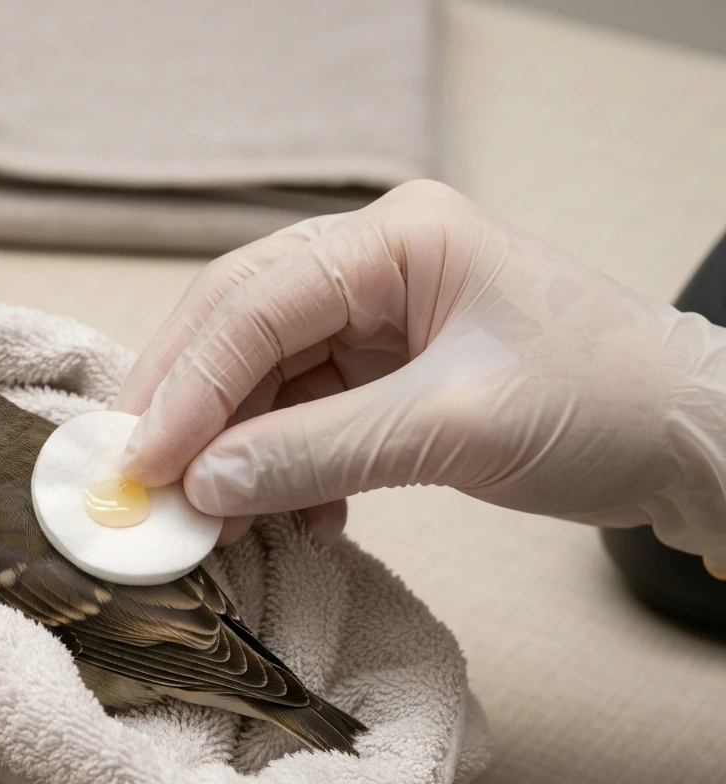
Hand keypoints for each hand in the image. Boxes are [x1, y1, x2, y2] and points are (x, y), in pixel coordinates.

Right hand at [117, 180, 725, 561]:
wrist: (689, 441)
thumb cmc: (601, 401)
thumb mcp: (454, 426)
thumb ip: (319, 452)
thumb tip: (203, 486)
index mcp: (396, 239)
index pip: (256, 303)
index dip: (189, 385)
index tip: (143, 461)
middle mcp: (372, 266)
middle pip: (240, 326)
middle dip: (187, 406)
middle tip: (136, 478)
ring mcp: (375, 319)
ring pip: (262, 378)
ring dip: (228, 450)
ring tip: (203, 519)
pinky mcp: (381, 373)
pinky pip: (300, 416)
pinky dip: (278, 468)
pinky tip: (276, 518)